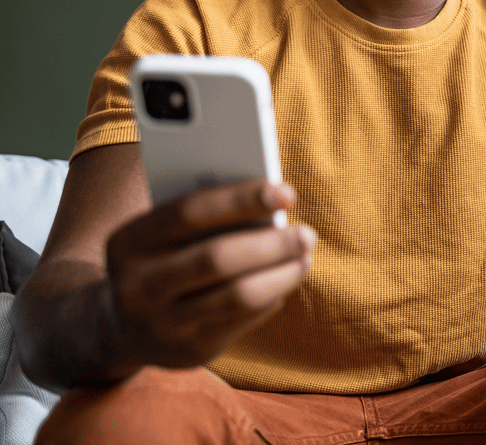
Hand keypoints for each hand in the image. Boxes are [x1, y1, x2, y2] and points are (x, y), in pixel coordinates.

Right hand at [104, 179, 315, 369]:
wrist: (120, 328)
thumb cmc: (161, 260)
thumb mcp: (162, 235)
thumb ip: (205, 216)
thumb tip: (273, 202)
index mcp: (128, 242)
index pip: (189, 212)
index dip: (242, 199)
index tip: (286, 193)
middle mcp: (137, 286)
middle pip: (217, 258)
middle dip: (271, 244)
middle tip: (308, 233)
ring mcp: (162, 324)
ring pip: (238, 296)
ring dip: (282, 273)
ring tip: (305, 257)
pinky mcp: (190, 351)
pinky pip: (244, 320)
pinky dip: (273, 295)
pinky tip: (286, 280)